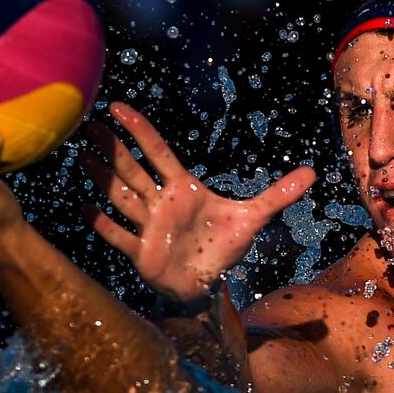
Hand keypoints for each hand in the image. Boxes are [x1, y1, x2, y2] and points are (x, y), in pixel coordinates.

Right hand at [80, 101, 315, 303]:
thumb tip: (313, 173)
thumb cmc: (224, 247)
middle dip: (112, 149)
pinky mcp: (141, 253)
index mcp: (183, 188)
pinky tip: (84, 207)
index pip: (157, 152)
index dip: (139, 130)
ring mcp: (148, 227)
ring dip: (102, 178)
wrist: (209, 285)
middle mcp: (160, 203)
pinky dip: (102, 224)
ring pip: (121, 197)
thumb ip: (278, 195)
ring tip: (80, 155)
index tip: (118, 107)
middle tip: (88, 125)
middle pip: (132, 170)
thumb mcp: (254, 218)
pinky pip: (118, 235)